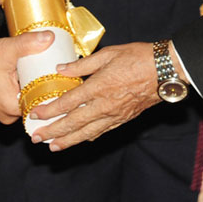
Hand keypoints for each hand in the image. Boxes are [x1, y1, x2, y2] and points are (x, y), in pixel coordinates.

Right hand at [0, 29, 54, 124]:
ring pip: (24, 97)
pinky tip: (20, 72)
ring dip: (29, 83)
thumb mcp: (3, 50)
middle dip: (42, 82)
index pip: (45, 101)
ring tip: (36, 67)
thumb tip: (49, 38)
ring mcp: (1, 110)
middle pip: (36, 99)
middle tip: (49, 65)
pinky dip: (18, 85)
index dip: (54, 85)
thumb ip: (27, 44)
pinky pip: (14, 96)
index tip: (60, 72)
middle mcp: (8, 115)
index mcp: (13, 108)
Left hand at [27, 41, 162, 148]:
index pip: (68, 102)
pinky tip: (81, 140)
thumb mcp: (108, 54)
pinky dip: (89, 137)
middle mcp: (105, 105)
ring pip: (88, 132)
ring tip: (53, 147)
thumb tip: (60, 69)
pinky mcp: (125, 118)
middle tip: (36, 138)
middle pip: (74, 123)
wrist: (167, 70)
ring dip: (69, 140)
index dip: (50, 110)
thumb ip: (82, 65)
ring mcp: (116, 114)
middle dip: (53, 132)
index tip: (35, 115)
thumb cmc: (138, 57)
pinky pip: (103, 131)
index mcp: (99, 86)